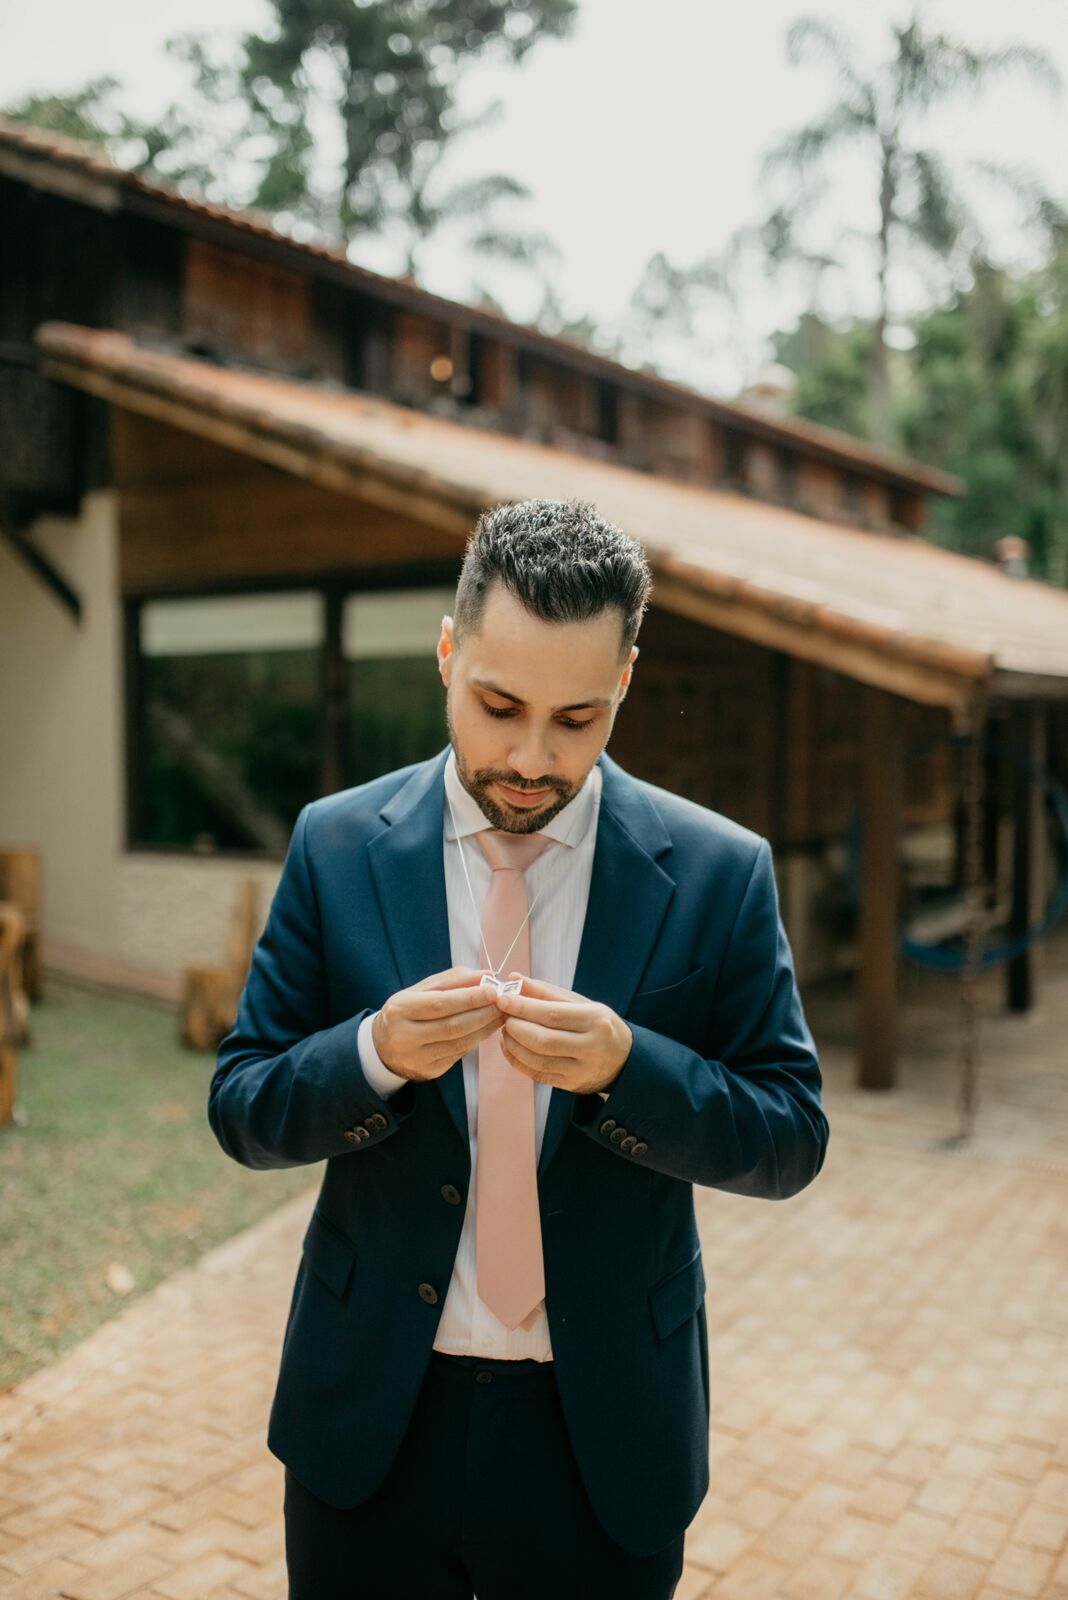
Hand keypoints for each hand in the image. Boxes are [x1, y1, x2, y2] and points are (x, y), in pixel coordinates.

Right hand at [371, 965, 505, 1082]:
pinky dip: (476, 1040)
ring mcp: (417, 1058)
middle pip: (453, 1026)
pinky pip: (459, 1054)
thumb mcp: (421, 989)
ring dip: (485, 1028)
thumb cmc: (406, 1011)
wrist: (382, 1046)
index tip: (494, 990)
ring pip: (460, 1043)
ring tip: (501, 1015)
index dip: (470, 998)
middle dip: (483, 1013)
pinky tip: (487, 1029)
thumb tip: (486, 975)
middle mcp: (405, 1036)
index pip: (440, 1004)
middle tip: (504, 1003)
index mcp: (400, 1010)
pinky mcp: (429, 1071)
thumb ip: (453, 980)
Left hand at [490, 973, 631, 1094]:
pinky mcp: (571, 1085)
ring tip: (505, 1030)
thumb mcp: (582, 1003)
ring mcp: (581, 1070)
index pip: (552, 1014)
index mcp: (596, 1021)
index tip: (502, 999)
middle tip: (503, 1016)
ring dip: (513, 1044)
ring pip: (537, 1060)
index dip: (522, 1007)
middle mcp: (591, 1047)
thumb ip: (547, 992)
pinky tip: (510, 1047)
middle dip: (516, 1027)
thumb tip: (515, 978)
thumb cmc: (599, 1025)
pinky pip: (537, 1074)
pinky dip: (517, 1060)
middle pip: (543, 1039)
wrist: (625, 1060)